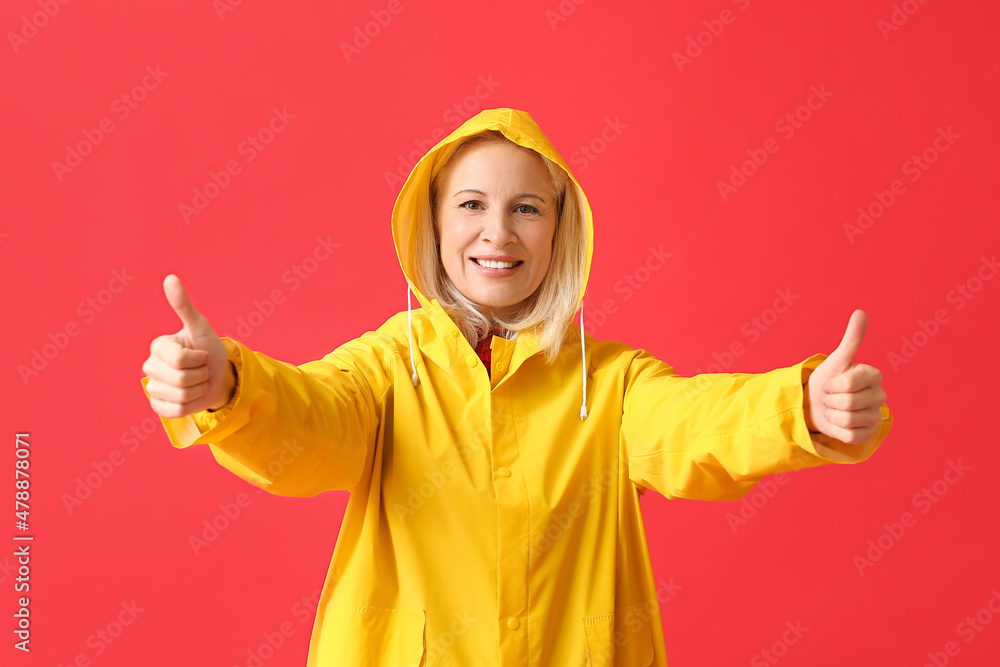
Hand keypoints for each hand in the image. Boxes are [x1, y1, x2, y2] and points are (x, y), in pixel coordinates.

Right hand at [142, 275, 234, 417]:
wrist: (218, 375)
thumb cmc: (208, 348)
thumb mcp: (200, 327)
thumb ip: (184, 305)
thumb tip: (170, 278)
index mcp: (158, 346)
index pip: (180, 360)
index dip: (198, 358)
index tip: (200, 353)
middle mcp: (150, 366)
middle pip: (180, 379)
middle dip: (201, 375)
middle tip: (202, 368)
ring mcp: (152, 388)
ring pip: (180, 396)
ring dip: (198, 390)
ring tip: (198, 381)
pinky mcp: (158, 407)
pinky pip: (176, 411)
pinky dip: (191, 405)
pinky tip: (192, 395)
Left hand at [804, 309, 887, 444]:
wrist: (817, 403)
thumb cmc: (827, 379)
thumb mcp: (836, 360)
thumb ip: (851, 339)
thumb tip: (860, 312)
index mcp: (873, 375)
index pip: (849, 383)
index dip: (832, 384)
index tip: (830, 381)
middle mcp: (879, 395)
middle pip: (848, 403)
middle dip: (830, 400)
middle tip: (829, 396)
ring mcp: (875, 415)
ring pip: (849, 420)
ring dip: (832, 415)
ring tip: (832, 408)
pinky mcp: (869, 433)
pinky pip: (851, 436)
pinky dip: (837, 430)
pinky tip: (837, 422)